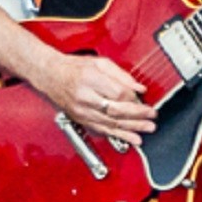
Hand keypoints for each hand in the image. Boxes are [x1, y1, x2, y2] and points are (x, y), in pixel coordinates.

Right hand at [40, 53, 155, 148]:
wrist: (49, 75)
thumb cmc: (73, 68)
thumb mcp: (99, 63)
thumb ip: (121, 74)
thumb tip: (138, 88)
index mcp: (90, 79)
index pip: (118, 93)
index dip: (134, 98)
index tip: (144, 99)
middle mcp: (85, 97)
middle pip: (116, 111)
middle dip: (138, 116)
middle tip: (152, 117)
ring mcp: (82, 111)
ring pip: (110, 123)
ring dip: (131, 128)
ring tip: (147, 129)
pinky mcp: (81, 119)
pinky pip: (102, 130)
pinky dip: (119, 136)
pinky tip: (131, 139)